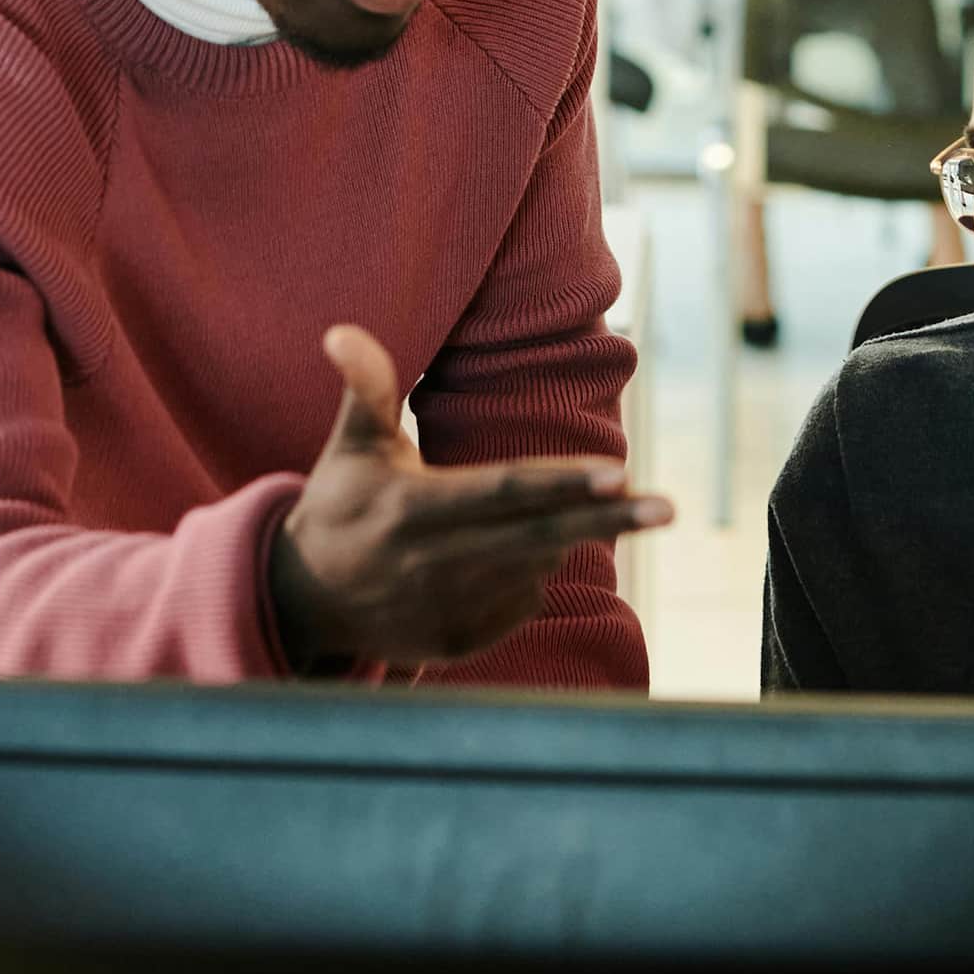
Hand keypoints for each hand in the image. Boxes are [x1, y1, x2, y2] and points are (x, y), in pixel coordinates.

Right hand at [269, 325, 671, 672]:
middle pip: (537, 538)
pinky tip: (514, 553)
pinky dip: (533, 575)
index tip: (620, 473)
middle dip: (608, 522)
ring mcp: (448, 611)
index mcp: (412, 509)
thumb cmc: (340, 506)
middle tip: (669, 507)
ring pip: (535, 569)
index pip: (502, 490)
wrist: (305, 601)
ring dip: (564, 540)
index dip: (562, 483)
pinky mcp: (458, 643)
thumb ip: (365, 389)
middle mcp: (433, 565)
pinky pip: (521, 604)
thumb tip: (342, 330)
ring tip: (564, 513)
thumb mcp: (351, 447)